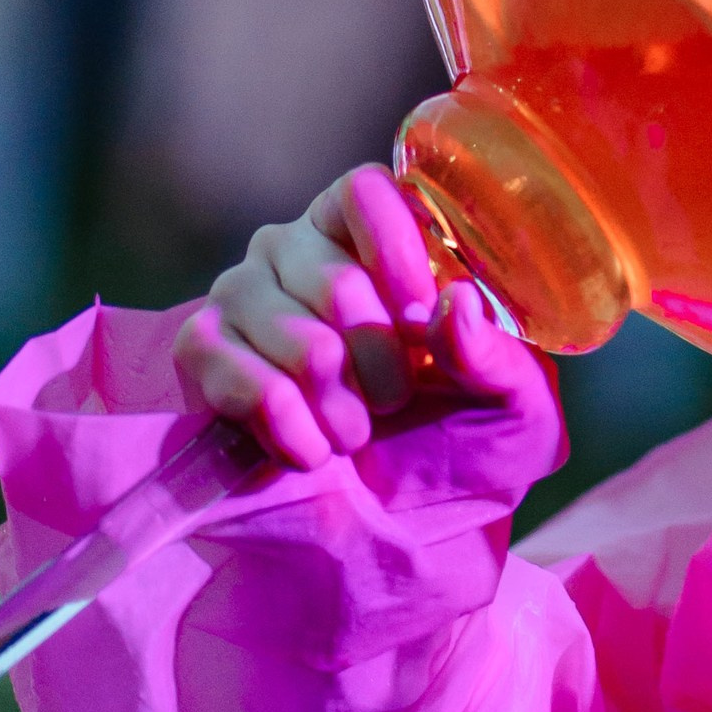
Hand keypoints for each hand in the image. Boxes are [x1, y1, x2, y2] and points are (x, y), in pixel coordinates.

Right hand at [175, 161, 554, 477]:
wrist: (387, 521)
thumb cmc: (460, 441)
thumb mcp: (511, 405)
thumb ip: (490, 354)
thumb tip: (457, 304)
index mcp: (374, 232)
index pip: (364, 190)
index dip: (396, 251)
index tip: (420, 319)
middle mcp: (296, 246)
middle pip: (336, 281)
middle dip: (380, 365)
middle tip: (393, 405)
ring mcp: (241, 294)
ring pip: (293, 337)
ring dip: (337, 408)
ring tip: (354, 434)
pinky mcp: (200, 350)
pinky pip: (233, 375)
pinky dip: (285, 427)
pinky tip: (310, 452)